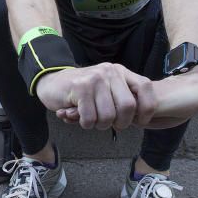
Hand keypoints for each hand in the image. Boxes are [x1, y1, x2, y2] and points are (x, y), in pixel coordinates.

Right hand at [34, 63, 155, 130]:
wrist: (51, 83)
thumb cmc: (82, 92)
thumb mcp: (106, 90)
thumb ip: (123, 99)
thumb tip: (143, 118)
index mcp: (120, 72)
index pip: (145, 87)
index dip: (146, 109)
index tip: (139, 121)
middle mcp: (109, 71)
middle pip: (128, 106)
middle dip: (121, 123)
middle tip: (110, 124)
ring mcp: (95, 78)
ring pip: (108, 115)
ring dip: (99, 125)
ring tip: (91, 118)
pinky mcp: (80, 87)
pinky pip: (90, 118)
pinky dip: (85, 124)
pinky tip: (79, 117)